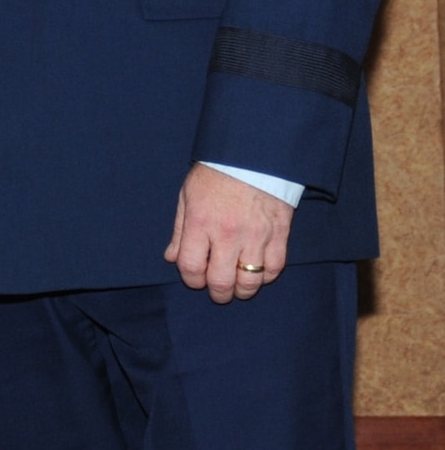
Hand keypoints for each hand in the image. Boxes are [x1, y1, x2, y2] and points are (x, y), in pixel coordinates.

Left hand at [165, 163, 292, 302]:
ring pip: (250, 281)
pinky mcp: (279, 235)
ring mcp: (255, 236)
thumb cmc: (215, 174)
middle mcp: (227, 234)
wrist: (253, 156)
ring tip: (237, 287)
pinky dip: (266, 277)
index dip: (191, 280)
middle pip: (221, 282)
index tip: (194, 279)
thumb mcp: (187, 196)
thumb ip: (179, 231)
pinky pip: (274, 269)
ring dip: (242, 291)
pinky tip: (258, 272)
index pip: (191, 267)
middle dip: (217, 293)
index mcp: (200, 222)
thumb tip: (171, 258)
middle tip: (217, 292)